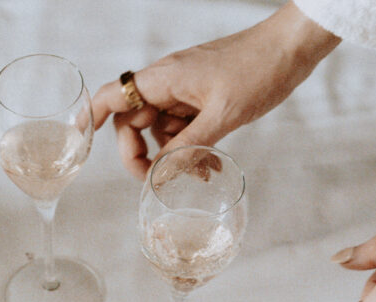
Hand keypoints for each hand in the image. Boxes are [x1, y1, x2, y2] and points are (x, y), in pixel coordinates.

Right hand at [92, 2, 339, 177]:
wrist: (293, 47)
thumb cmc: (258, 69)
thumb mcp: (221, 116)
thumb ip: (186, 148)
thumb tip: (159, 177)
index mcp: (164, 79)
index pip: (113, 96)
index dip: (92, 117)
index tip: (82, 140)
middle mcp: (168, 83)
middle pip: (133, 123)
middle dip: (142, 156)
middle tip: (158, 181)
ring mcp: (184, 90)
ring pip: (160, 132)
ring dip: (174, 156)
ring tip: (202, 172)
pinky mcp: (200, 97)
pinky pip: (183, 129)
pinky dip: (191, 148)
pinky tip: (210, 163)